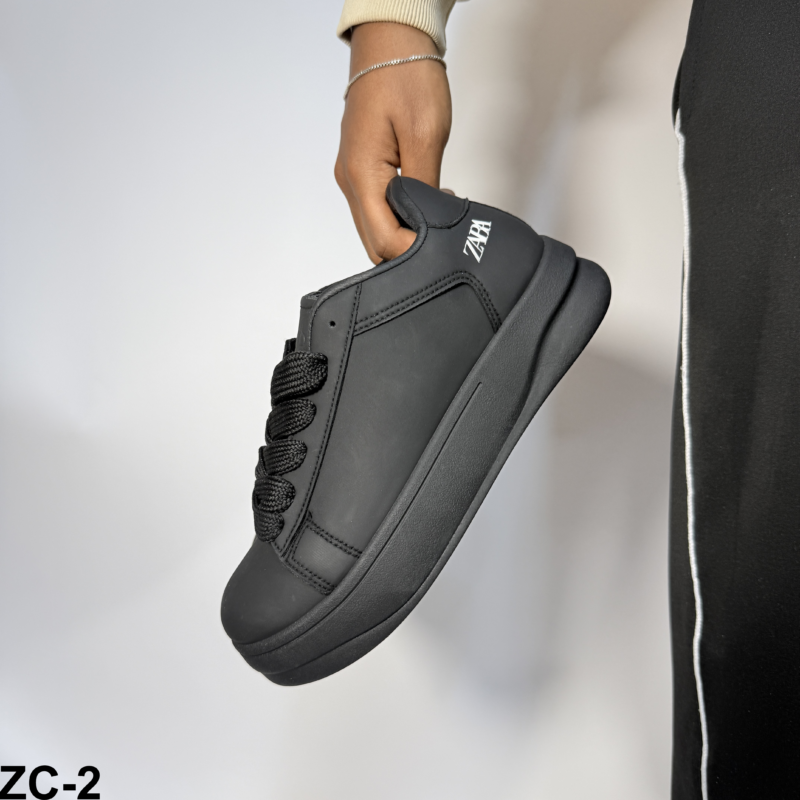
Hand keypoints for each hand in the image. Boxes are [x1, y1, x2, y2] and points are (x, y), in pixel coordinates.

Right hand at [335, 22, 451, 263]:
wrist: (392, 42)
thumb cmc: (407, 78)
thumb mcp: (426, 136)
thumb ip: (425, 189)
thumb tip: (429, 226)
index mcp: (361, 174)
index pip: (382, 240)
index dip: (413, 253)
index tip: (443, 249)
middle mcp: (349, 181)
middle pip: (374, 242)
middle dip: (407, 249)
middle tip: (443, 241)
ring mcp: (351, 176)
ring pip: (374, 228)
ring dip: (403, 233)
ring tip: (437, 222)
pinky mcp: (360, 169)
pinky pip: (375, 208)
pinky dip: (399, 216)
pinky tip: (424, 206)